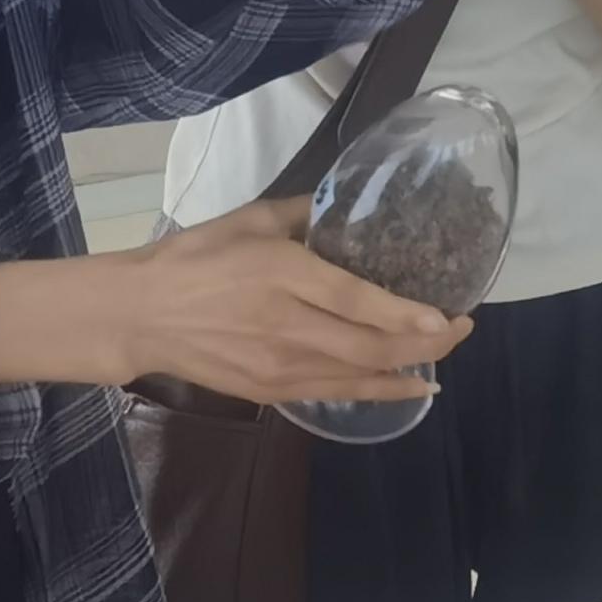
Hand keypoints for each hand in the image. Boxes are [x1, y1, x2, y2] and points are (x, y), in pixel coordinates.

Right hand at [130, 199, 468, 404]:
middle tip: (461, 331)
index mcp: (283, 274)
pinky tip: (402, 386)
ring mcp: (278, 366)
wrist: (140, 314)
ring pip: (357, 377)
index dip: (408, 315)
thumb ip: (304, 213)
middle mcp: (287, 325)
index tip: (448, 316)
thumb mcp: (250, 219)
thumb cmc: (194, 257)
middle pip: (369, 346)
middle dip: (425, 345)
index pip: (358, 301)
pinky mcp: (269, 390)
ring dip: (407, 372)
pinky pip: (333, 394)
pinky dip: (374, 391)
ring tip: (441, 359)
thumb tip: (346, 206)